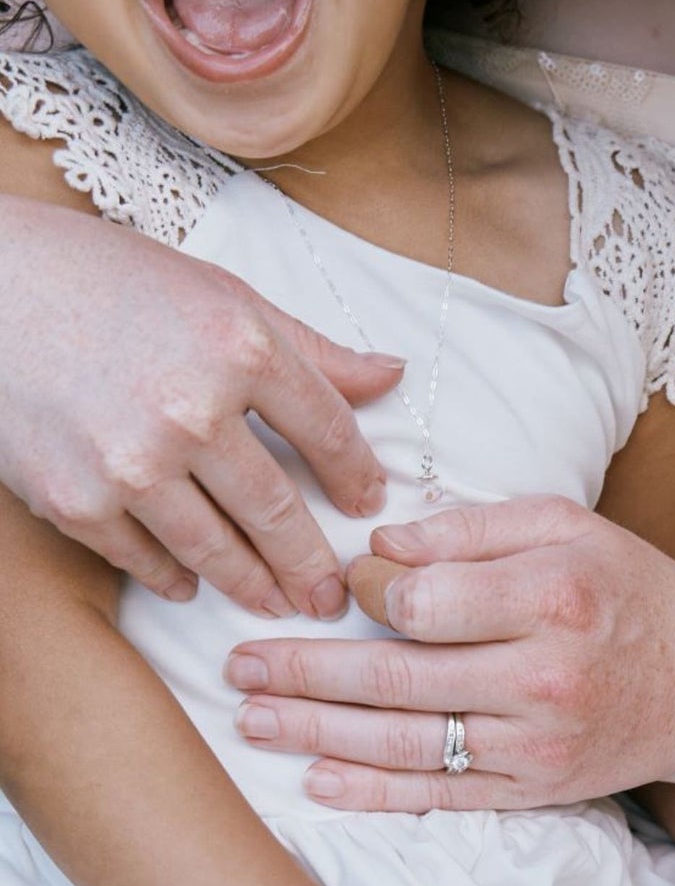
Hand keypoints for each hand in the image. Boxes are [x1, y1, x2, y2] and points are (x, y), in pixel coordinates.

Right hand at [0, 197, 398, 616]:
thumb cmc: (118, 282)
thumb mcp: (230, 298)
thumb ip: (314, 350)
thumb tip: (391, 376)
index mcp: (243, 349)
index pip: (327, 430)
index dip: (356, 476)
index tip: (369, 507)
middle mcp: (191, 411)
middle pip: (276, 508)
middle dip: (313, 562)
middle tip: (335, 595)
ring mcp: (129, 462)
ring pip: (214, 547)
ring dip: (254, 584)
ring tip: (280, 603)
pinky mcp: (73, 499)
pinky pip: (142, 557)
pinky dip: (174, 577)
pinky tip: (194, 584)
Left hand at [227, 496, 674, 808]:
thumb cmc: (631, 586)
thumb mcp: (567, 524)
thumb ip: (472, 528)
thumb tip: (379, 548)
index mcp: (553, 591)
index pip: (426, 600)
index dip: (370, 591)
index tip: (344, 581)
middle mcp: (545, 672)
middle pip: (399, 679)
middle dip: (306, 673)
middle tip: (239, 665)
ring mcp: (539, 741)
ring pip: (406, 743)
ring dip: (318, 735)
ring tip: (255, 717)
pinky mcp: (536, 789)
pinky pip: (440, 796)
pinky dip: (373, 790)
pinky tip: (318, 778)